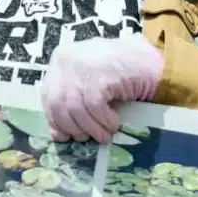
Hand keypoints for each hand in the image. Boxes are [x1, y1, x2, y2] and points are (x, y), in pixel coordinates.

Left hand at [39, 34, 164, 143]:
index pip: (48, 95)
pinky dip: (104, 121)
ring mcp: (83, 66)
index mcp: (61, 60)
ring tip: (105, 134)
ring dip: (91, 128)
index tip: (65, 134)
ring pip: (75, 109)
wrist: (149, 59)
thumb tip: (57, 133)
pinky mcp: (100, 75)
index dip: (55, 118)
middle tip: (87, 137)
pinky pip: (95, 108)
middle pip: (57, 104)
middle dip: (72, 126)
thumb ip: (70, 100)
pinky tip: (114, 122)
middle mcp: (67, 60)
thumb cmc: (118, 72)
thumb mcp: (88, 82)